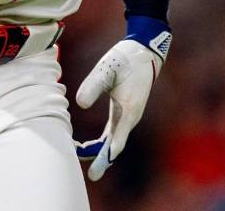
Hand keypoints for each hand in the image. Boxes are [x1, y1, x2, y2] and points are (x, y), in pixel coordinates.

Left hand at [73, 19, 171, 180]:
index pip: (117, 141)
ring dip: (99, 151)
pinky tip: (89, 145)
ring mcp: (129, 115)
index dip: (106, 157)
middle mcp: (130, 117)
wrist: (144, 50)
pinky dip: (102, 142)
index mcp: (128, 111)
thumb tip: (80, 104)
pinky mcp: (125, 110)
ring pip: (114, 141)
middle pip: (115, 146)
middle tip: (92, 175)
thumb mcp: (107, 69)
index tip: (96, 170)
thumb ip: (93, 85)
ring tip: (80, 158)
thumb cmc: (126, 58)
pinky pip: (113, 133)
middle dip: (101, 159)